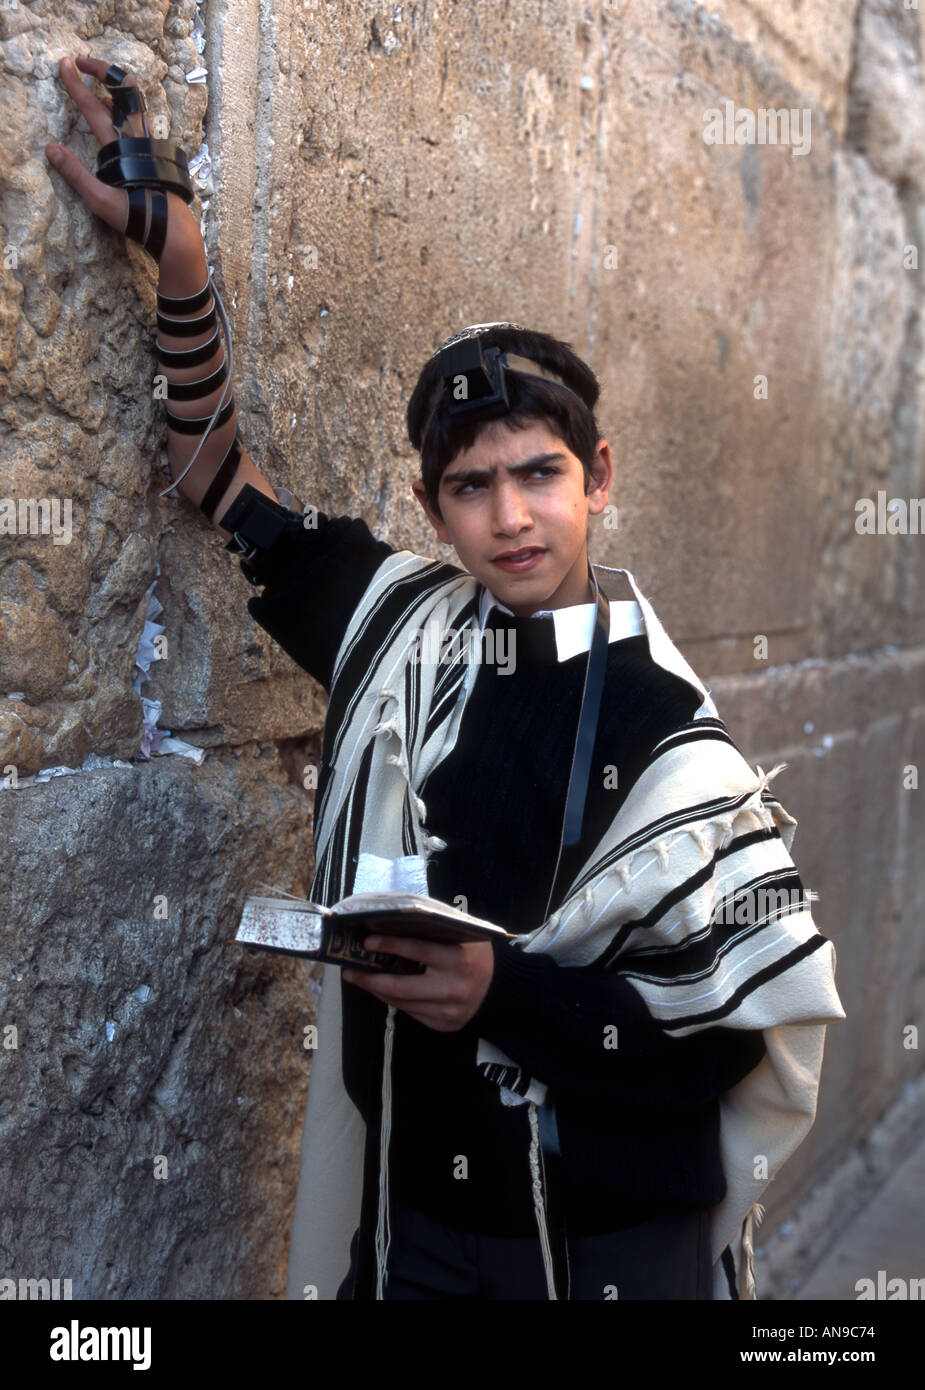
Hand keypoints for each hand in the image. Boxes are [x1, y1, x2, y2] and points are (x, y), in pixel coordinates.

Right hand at [44, 56, 189, 247]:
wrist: (174, 230)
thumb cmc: (139, 217)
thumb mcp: (101, 201)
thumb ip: (75, 174)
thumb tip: (50, 149)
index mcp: (121, 146)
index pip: (93, 107)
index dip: (77, 84)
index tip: (65, 64)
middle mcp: (139, 138)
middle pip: (123, 91)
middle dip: (102, 71)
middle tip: (83, 63)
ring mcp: (150, 143)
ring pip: (133, 104)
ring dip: (113, 89)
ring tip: (96, 85)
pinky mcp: (156, 152)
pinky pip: (139, 120)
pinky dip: (124, 108)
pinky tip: (117, 115)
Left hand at [343, 936, 495, 1032]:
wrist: (499, 986)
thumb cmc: (474, 952)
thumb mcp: (461, 934)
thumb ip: (433, 926)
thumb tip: (392, 918)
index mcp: (459, 960)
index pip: (418, 951)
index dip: (390, 945)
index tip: (367, 941)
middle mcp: (454, 988)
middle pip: (402, 986)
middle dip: (371, 978)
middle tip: (350, 969)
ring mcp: (449, 1011)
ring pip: (402, 1003)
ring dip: (377, 990)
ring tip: (359, 978)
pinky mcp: (444, 1025)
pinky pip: (410, 1013)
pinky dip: (393, 1000)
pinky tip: (381, 989)